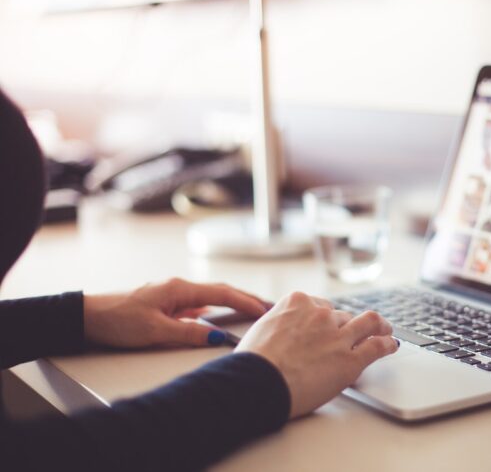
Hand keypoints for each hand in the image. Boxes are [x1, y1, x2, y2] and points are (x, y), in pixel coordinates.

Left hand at [84, 278, 267, 348]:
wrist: (87, 317)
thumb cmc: (118, 320)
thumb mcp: (156, 331)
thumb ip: (190, 333)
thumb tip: (219, 338)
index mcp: (180, 289)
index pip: (222, 293)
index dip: (246, 302)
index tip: (265, 310)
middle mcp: (178, 287)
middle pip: (220, 290)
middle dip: (245, 298)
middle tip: (268, 306)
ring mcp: (171, 294)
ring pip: (209, 297)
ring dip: (231, 302)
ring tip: (250, 310)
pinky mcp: (164, 303)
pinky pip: (196, 304)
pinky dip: (213, 308)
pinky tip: (216, 317)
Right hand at [235, 291, 397, 418]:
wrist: (258, 382)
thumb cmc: (252, 363)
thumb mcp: (261, 330)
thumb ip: (278, 326)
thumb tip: (279, 334)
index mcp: (297, 302)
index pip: (321, 305)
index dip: (326, 318)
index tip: (330, 324)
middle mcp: (321, 314)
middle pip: (342, 316)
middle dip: (345, 327)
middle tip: (351, 335)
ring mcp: (338, 335)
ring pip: (367, 323)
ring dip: (378, 327)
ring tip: (385, 330)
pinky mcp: (350, 359)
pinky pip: (377, 346)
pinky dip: (387, 344)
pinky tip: (391, 345)